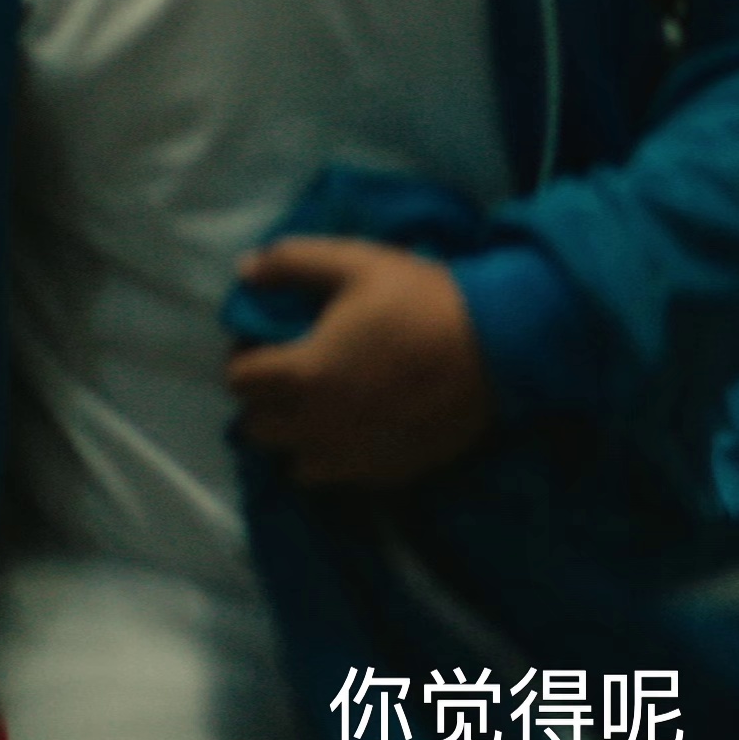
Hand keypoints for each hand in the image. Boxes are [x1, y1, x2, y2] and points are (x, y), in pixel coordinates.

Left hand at [226, 238, 494, 487]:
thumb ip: (292, 262)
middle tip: (291, 372)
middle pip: (257, 428)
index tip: (268, 341)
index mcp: (302, 374)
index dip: (245, 356)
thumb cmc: (421, 300)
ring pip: (293, 463)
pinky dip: (334, 456)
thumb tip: (245, 270)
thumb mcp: (356, 263)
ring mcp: (352, 457)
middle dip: (263, 400)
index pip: (239, 381)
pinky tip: (356, 427)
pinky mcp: (386, 473)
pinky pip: (338, 477)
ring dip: (294, 436)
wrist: (498, 349)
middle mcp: (317, 426)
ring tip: (320, 407)